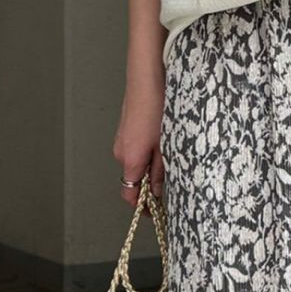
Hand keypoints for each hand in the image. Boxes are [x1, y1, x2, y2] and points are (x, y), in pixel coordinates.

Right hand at [113, 72, 164, 206]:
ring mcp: (121, 140)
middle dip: (149, 186)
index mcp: (130, 159)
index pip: (129, 195)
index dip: (142, 207)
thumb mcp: (165, 145)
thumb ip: (159, 172)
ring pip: (134, 164)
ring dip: (149, 168)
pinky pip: (134, 150)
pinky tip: (161, 143)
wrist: (146, 78)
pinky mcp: (125, 131)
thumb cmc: (157, 108)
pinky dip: (145, 154)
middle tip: (170, 185)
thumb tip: (155, 192)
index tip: (156, 213)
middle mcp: (120, 152)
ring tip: (170, 158)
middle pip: (132, 180)